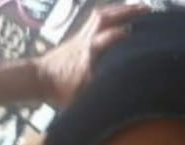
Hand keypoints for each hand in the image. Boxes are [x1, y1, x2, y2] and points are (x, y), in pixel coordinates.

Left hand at [35, 2, 150, 107]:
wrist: (37, 79)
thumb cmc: (58, 90)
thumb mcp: (79, 96)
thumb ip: (97, 90)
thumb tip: (117, 89)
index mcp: (87, 54)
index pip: (108, 38)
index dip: (123, 34)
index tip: (141, 34)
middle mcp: (85, 41)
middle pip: (105, 19)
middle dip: (126, 12)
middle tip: (147, 9)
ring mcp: (80, 36)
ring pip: (100, 16)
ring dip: (119, 10)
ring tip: (137, 8)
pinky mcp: (77, 37)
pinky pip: (95, 20)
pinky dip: (109, 15)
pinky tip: (119, 17)